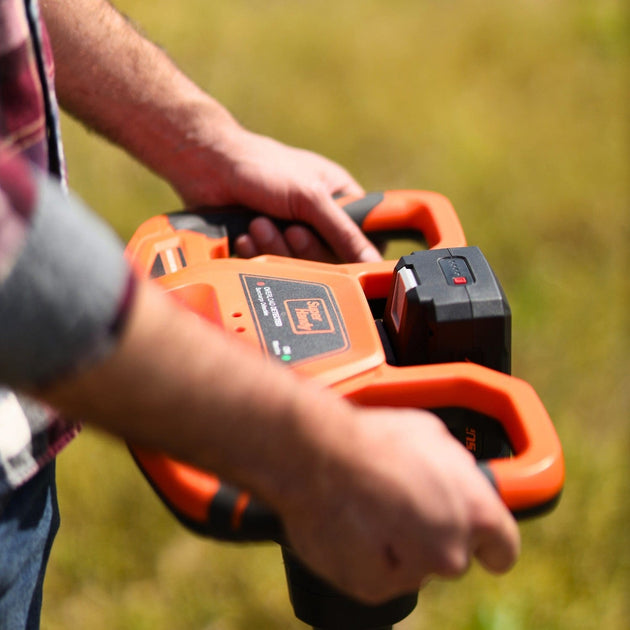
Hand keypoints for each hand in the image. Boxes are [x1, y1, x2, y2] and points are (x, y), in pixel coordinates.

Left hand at [171, 124, 381, 262]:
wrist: (207, 166)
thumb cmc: (261, 165)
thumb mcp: (310, 197)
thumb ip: (344, 232)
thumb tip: (372, 259)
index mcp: (339, 199)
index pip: (362, 238)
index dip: (352, 252)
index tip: (338, 255)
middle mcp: (318, 218)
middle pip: (328, 260)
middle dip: (303, 248)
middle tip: (290, 230)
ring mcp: (290, 232)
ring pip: (298, 266)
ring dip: (276, 247)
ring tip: (260, 224)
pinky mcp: (265, 245)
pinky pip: (271, 266)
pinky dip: (257, 253)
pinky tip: (247, 236)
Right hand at [277, 406, 519, 603]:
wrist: (317, 456)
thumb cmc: (372, 439)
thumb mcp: (429, 434)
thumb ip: (455, 468)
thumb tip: (452, 476)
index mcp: (475, 511)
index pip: (502, 547)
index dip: (487, 541)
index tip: (472, 537)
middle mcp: (451, 550)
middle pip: (452, 556)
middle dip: (432, 537)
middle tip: (400, 505)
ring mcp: (413, 573)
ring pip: (414, 567)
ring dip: (398, 547)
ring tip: (370, 510)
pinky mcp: (374, 588)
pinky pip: (380, 577)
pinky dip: (368, 558)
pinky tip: (354, 527)